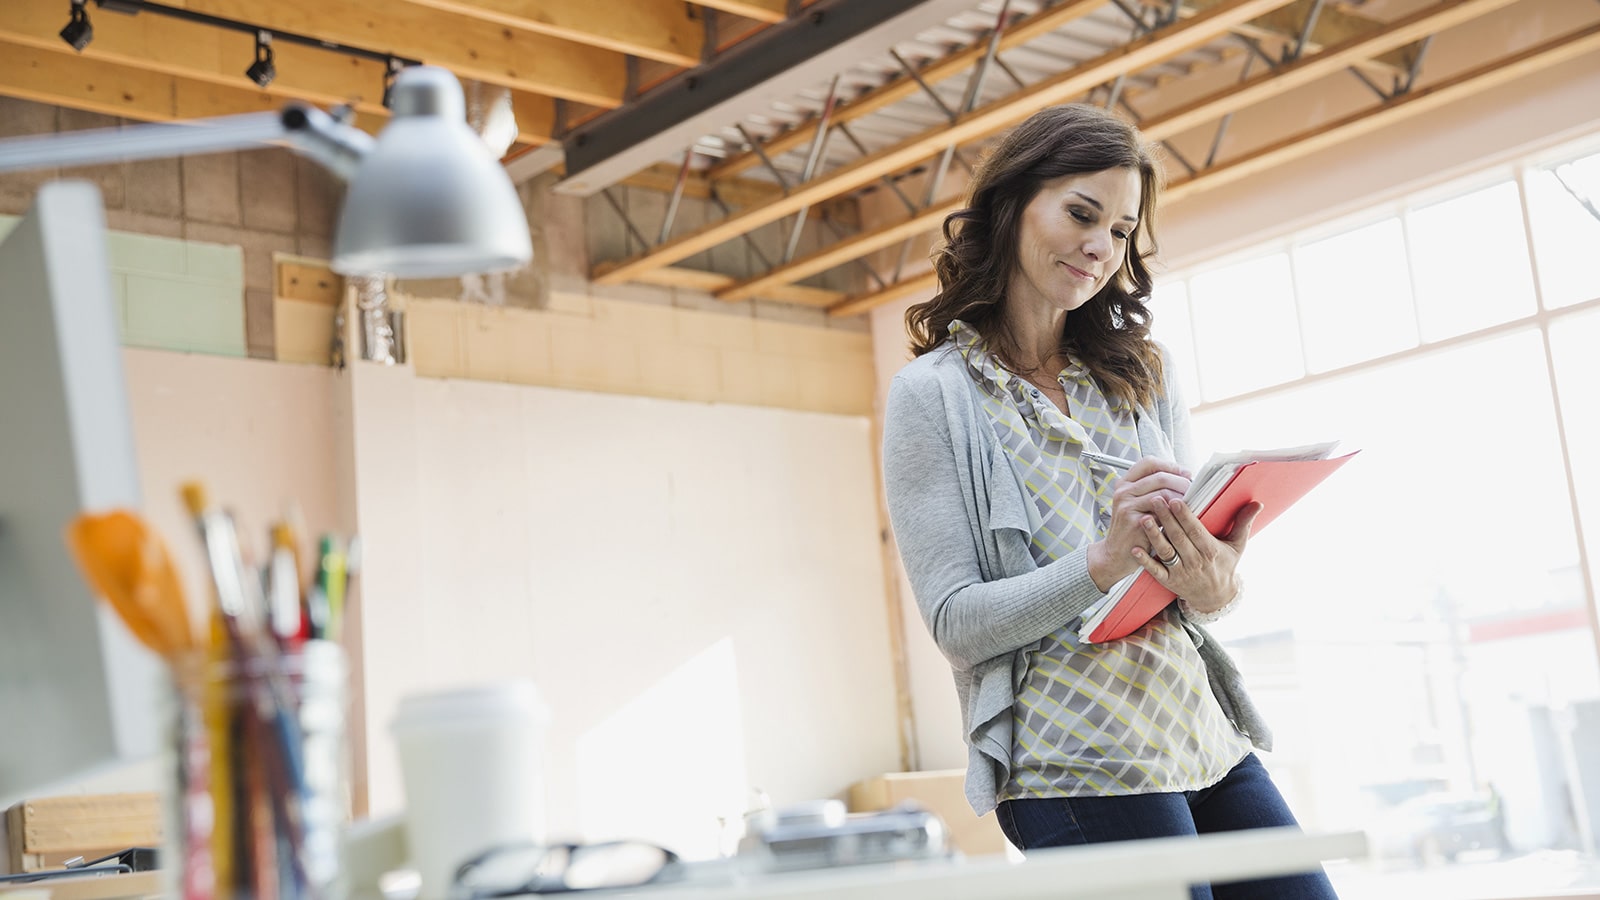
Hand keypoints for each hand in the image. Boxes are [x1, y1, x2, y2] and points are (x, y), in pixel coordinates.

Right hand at [1086, 457, 1190, 590]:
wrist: (1117, 554)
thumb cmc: (1133, 529)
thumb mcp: (1139, 504)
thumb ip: (1154, 490)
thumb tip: (1184, 479)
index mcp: (1125, 483)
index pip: (1149, 462)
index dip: (1170, 466)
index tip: (1185, 474)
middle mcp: (1123, 491)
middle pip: (1159, 476)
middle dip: (1181, 482)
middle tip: (1193, 490)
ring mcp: (1126, 504)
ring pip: (1162, 492)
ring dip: (1181, 497)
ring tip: (1190, 503)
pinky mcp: (1133, 520)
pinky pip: (1161, 511)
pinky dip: (1174, 512)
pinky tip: (1181, 516)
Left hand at [1132, 498, 1263, 611]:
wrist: (1215, 597)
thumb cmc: (1224, 565)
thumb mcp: (1237, 546)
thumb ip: (1243, 523)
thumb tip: (1256, 503)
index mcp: (1211, 551)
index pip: (1196, 531)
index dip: (1185, 516)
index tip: (1175, 499)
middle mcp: (1195, 562)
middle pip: (1178, 538)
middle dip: (1166, 519)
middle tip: (1155, 500)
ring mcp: (1181, 572)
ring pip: (1166, 552)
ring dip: (1154, 536)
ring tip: (1144, 519)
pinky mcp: (1169, 581)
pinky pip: (1155, 571)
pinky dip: (1145, 561)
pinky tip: (1135, 548)